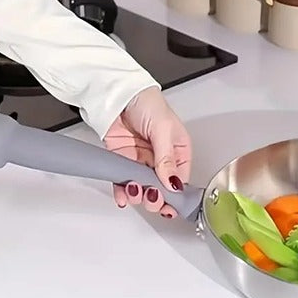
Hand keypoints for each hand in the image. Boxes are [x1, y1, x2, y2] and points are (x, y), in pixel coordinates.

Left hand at [103, 86, 191, 218]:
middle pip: (161, 189)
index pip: (179, 181)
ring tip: (135, 191)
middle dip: (156, 198)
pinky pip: (123, 180)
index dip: (174, 196)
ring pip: (142, 188)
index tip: (168, 206)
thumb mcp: (163, 129)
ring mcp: (140, 159)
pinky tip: (122, 197)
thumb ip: (167, 158)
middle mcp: (160, 158)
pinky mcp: (122, 158)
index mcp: (177, 151)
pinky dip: (122, 191)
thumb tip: (172, 184)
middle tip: (151, 197)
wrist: (117, 91)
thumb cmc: (147, 101)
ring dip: (138, 195)